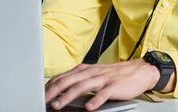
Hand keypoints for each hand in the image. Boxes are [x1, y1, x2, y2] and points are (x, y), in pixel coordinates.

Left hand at [44, 58, 160, 110]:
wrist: (139, 71)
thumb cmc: (115, 75)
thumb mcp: (94, 75)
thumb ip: (78, 80)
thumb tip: (59, 90)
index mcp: (85, 70)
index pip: (62, 77)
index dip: (49, 86)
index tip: (38, 95)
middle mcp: (92, 73)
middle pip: (68, 81)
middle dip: (53, 92)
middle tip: (42, 101)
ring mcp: (103, 79)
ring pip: (82, 86)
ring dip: (68, 97)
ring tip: (57, 106)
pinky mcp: (114, 86)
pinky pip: (103, 94)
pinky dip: (95, 100)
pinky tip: (88, 108)